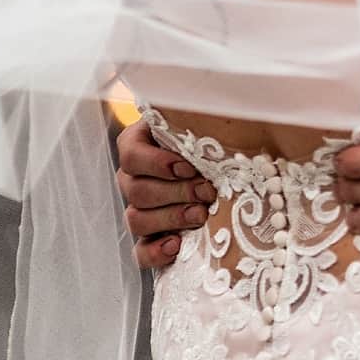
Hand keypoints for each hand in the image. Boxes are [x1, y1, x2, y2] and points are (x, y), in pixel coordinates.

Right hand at [114, 117, 215, 269]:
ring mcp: (139, 208)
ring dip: (170, 218)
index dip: (156, 164)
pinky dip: (155, 252)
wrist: (228, 164)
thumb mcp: (207, 122)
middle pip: (136, 190)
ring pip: (136, 219)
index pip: (131, 155)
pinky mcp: (151, 237)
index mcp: (141, 144)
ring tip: (200, 215)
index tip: (188, 166)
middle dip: (175, 192)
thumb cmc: (215, 136)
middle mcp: (134, 177)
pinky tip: (176, 245)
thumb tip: (226, 107)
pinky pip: (140, 252)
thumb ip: (204, 119)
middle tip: (206, 192)